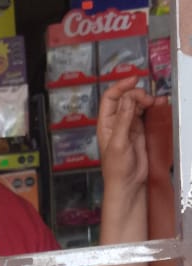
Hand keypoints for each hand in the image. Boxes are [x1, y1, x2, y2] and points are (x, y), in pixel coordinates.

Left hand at [97, 77, 153, 198]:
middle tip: (147, 99)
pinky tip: (159, 106)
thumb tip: (127, 99)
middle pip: (125, 98)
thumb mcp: (118, 143)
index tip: (134, 80)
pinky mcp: (140, 132)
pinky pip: (146, 115)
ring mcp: (129, 126)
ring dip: (145, 100)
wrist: (128, 185)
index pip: (110, 98)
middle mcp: (116, 122)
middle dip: (136, 94)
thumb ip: (123, 120)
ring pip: (137, 105)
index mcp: (106, 123)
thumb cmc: (117, 169)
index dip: (121, 86)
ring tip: (154, 103)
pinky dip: (152, 109)